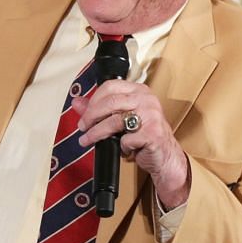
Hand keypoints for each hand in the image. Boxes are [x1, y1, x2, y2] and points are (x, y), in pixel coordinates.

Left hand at [74, 78, 189, 206]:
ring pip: (114, 121)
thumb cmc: (143, 135)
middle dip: (90, 116)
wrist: (165, 156)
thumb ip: (98, 108)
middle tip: (82, 127)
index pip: (110, 86)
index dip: (93, 100)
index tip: (84, 113)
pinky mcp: (153, 133)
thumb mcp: (121, 118)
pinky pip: (126, 139)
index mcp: (139, 90)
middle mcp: (147, 100)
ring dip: (96, 133)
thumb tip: (76, 102)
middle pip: (110, 102)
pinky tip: (124, 148)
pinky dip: (121, 146)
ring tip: (87, 140)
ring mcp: (152, 116)